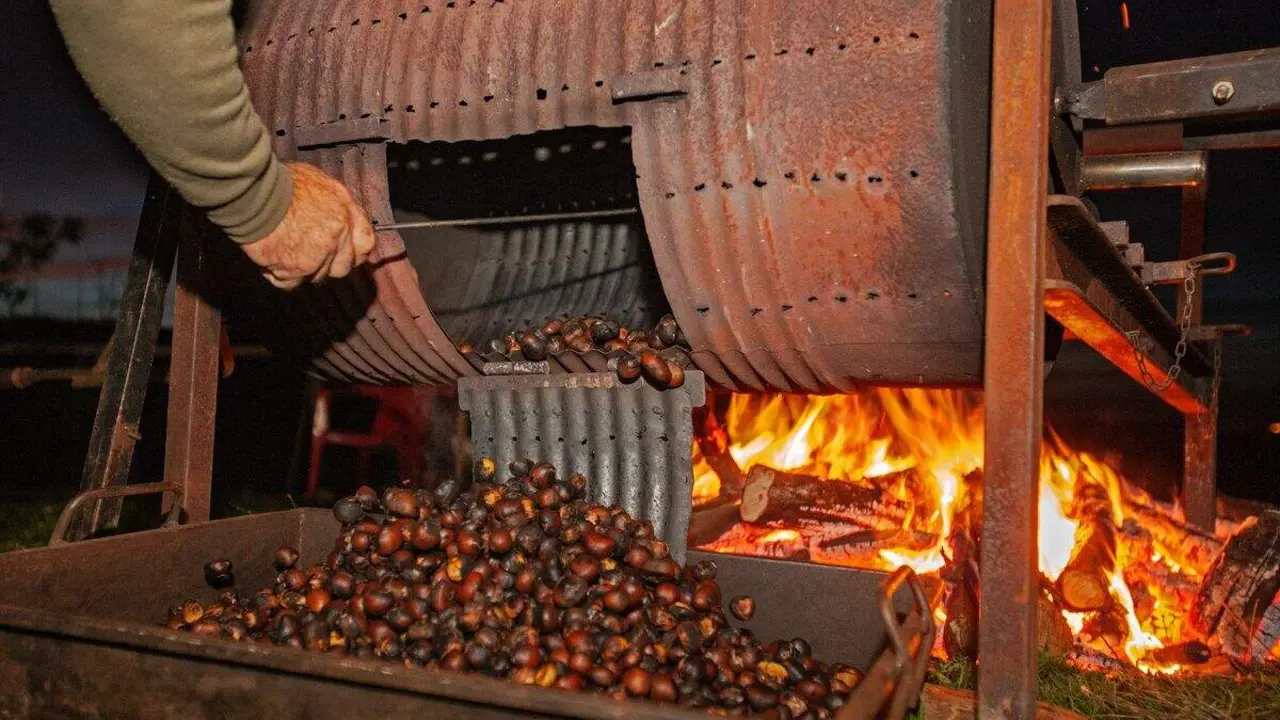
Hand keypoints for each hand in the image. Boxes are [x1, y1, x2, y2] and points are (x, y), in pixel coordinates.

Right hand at [241, 162, 374, 288]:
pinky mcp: (298, 268)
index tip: (344, 253)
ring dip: (300, 268)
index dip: (353, 251)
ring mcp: (320, 254)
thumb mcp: (317, 182)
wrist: (254, 194)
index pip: (365, 243)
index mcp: (345, 211)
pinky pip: (291, 283)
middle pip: (343, 266)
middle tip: (306, 252)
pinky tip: (270, 257)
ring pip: (317, 276)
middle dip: (327, 264)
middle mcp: (338, 234)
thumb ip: (334, 205)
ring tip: (282, 247)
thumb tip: (340, 218)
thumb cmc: (278, 184)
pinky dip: (278, 275)